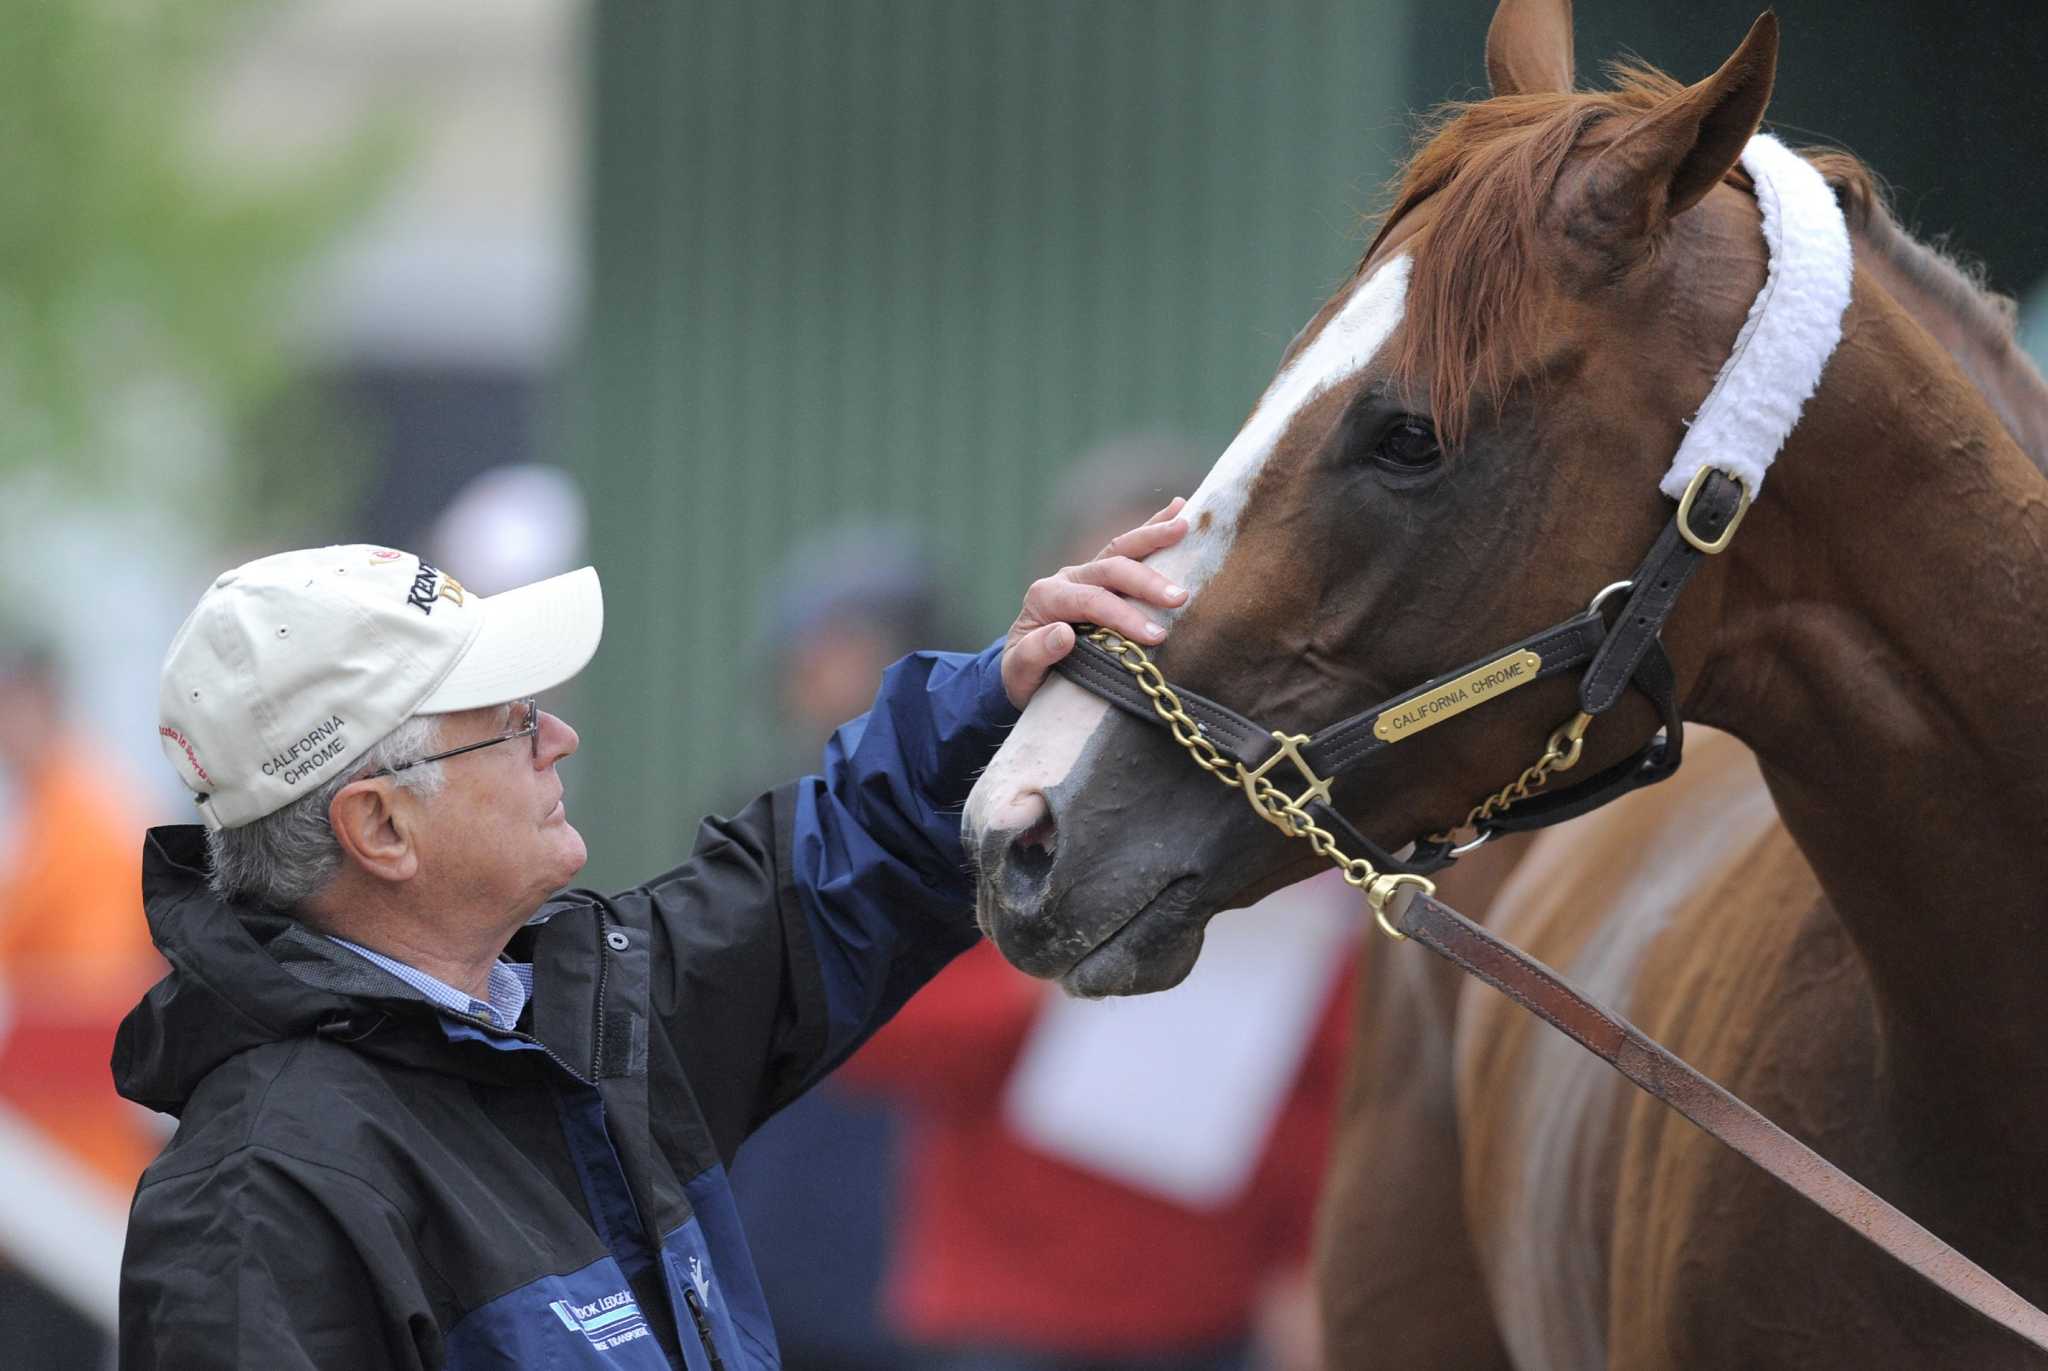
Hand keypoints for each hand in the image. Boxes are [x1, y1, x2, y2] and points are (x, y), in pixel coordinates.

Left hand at [1001, 497, 1190, 708]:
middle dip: (1146, 581)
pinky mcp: (1100, 577)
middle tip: (1180, 597)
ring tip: (1185, 525)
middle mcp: (1066, 579)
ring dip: (1153, 536)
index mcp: (1045, 598)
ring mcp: (1084, 574)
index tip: (1156, 636)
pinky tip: (1177, 511)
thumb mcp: (1019, 672)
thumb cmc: (1023, 674)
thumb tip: (1063, 633)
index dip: (1123, 616)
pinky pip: (1127, 549)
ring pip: (1119, 548)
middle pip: (1109, 569)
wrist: (1022, 669)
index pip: (1090, 601)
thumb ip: (1035, 654)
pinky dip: (1151, 530)